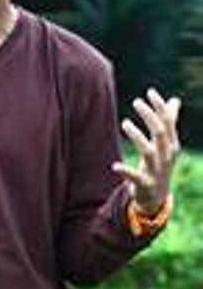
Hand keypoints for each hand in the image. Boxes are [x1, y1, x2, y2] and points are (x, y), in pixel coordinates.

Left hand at [113, 88, 180, 214]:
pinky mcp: (145, 183)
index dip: (160, 107)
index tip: (149, 91)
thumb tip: (175, 100)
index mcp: (171, 145)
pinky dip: (126, 171)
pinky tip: (114, 166)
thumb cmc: (159, 164)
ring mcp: (157, 170)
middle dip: (150, 116)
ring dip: (137, 136)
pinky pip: (135, 176)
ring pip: (148, 151)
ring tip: (124, 123)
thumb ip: (169, 122)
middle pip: (160, 133)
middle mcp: (166, 156)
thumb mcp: (165, 144)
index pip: (168, 122)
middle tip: (136, 101)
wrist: (156, 197)